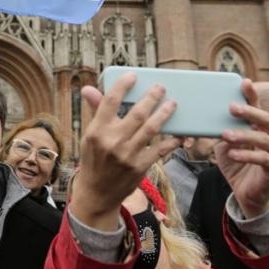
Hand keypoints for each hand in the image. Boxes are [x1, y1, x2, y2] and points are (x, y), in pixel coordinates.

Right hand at [73, 73, 180, 230]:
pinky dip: (172, 140)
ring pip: (152, 128)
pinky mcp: (140, 167)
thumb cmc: (93, 159)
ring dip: (165, 114)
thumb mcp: (89, 135)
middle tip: (161, 87)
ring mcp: (128, 155)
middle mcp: (112, 141)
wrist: (97, 193)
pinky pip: (161, 149)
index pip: (111, 101)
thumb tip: (89, 88)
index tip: (133, 76)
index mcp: (97, 130)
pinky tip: (180, 133)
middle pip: (137, 113)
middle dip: (152, 97)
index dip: (123, 86)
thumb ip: (96, 111)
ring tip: (173, 104)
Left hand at [214, 79, 268, 218]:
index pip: (258, 108)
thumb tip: (205, 116)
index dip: (252, 95)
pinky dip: (247, 155)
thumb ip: (222, 130)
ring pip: (264, 139)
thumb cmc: (237, 165)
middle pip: (265, 119)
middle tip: (231, 107)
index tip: (244, 82)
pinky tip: (233, 154)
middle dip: (249, 112)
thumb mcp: (226, 145)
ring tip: (226, 134)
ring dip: (244, 135)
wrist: (246, 194)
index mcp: (262, 128)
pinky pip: (263, 160)